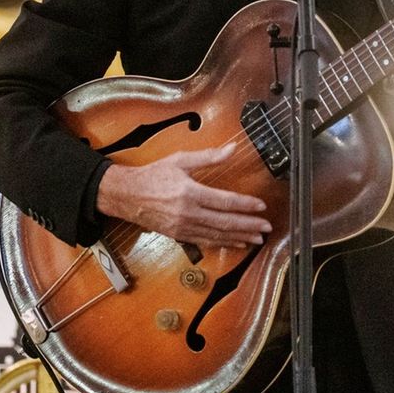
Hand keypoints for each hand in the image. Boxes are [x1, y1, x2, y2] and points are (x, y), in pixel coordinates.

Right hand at [97, 144, 270, 248]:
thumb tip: (232, 149)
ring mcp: (183, 227)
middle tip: (266, 228)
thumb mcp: (180, 160)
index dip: (246, 205)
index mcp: (190, 193)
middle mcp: (188, 213)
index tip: (261, 206)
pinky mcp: (179, 236)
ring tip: (257, 239)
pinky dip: (223, 243)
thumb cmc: (153, 175)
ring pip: (217, 235)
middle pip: (225, 222)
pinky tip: (236, 243)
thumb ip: (208, 157)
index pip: (225, 201)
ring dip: (240, 238)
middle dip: (249, 226)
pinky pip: (206, 241)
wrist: (127, 195)